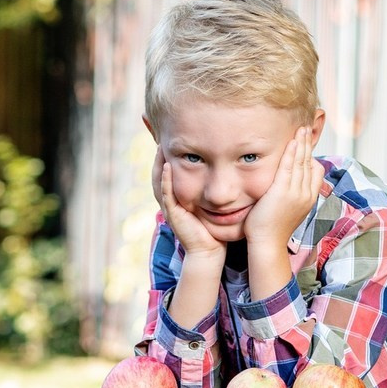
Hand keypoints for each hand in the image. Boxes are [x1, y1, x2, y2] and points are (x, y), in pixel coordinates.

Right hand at [154, 147, 225, 262]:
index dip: (167, 155)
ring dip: (159, 163)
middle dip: (158, 155)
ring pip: (158, 182)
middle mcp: (170, 201)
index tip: (171, 138)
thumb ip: (213, 187)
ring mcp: (169, 208)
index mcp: (177, 197)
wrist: (210, 250)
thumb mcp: (212, 203)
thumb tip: (228, 169)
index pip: (168, 171)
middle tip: (160, 137)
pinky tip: (167, 166)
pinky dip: (166, 180)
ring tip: (160, 147)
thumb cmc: (214, 228)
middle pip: (158, 173)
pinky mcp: (173, 214)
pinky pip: (166, 194)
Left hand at [243, 127, 325, 249]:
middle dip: (308, 145)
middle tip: (306, 128)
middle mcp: (306, 195)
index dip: (312, 155)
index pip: (316, 171)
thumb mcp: (289, 211)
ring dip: (301, 144)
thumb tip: (289, 187)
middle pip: (310, 163)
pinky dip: (291, 153)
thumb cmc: (273, 229)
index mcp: (309, 199)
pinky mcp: (282, 192)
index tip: (307, 143)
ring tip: (301, 129)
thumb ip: (292, 197)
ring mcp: (296, 193)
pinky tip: (292, 142)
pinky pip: (288, 167)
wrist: (267, 244)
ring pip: (301, 163)